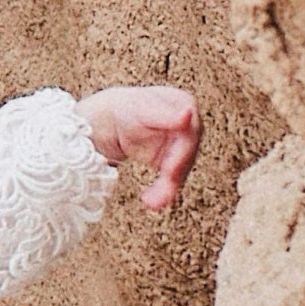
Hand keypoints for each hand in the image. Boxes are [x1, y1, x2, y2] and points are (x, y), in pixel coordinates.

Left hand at [80, 82, 200, 212]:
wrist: (113, 121)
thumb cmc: (126, 108)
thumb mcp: (141, 109)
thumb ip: (165, 115)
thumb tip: (188, 112)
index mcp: (185, 104)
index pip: (191, 132)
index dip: (183, 152)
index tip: (170, 169)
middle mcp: (189, 124)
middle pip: (187, 154)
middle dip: (173, 175)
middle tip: (160, 191)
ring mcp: (182, 144)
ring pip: (181, 171)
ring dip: (167, 188)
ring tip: (151, 200)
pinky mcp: (172, 160)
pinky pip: (172, 179)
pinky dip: (162, 192)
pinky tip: (151, 200)